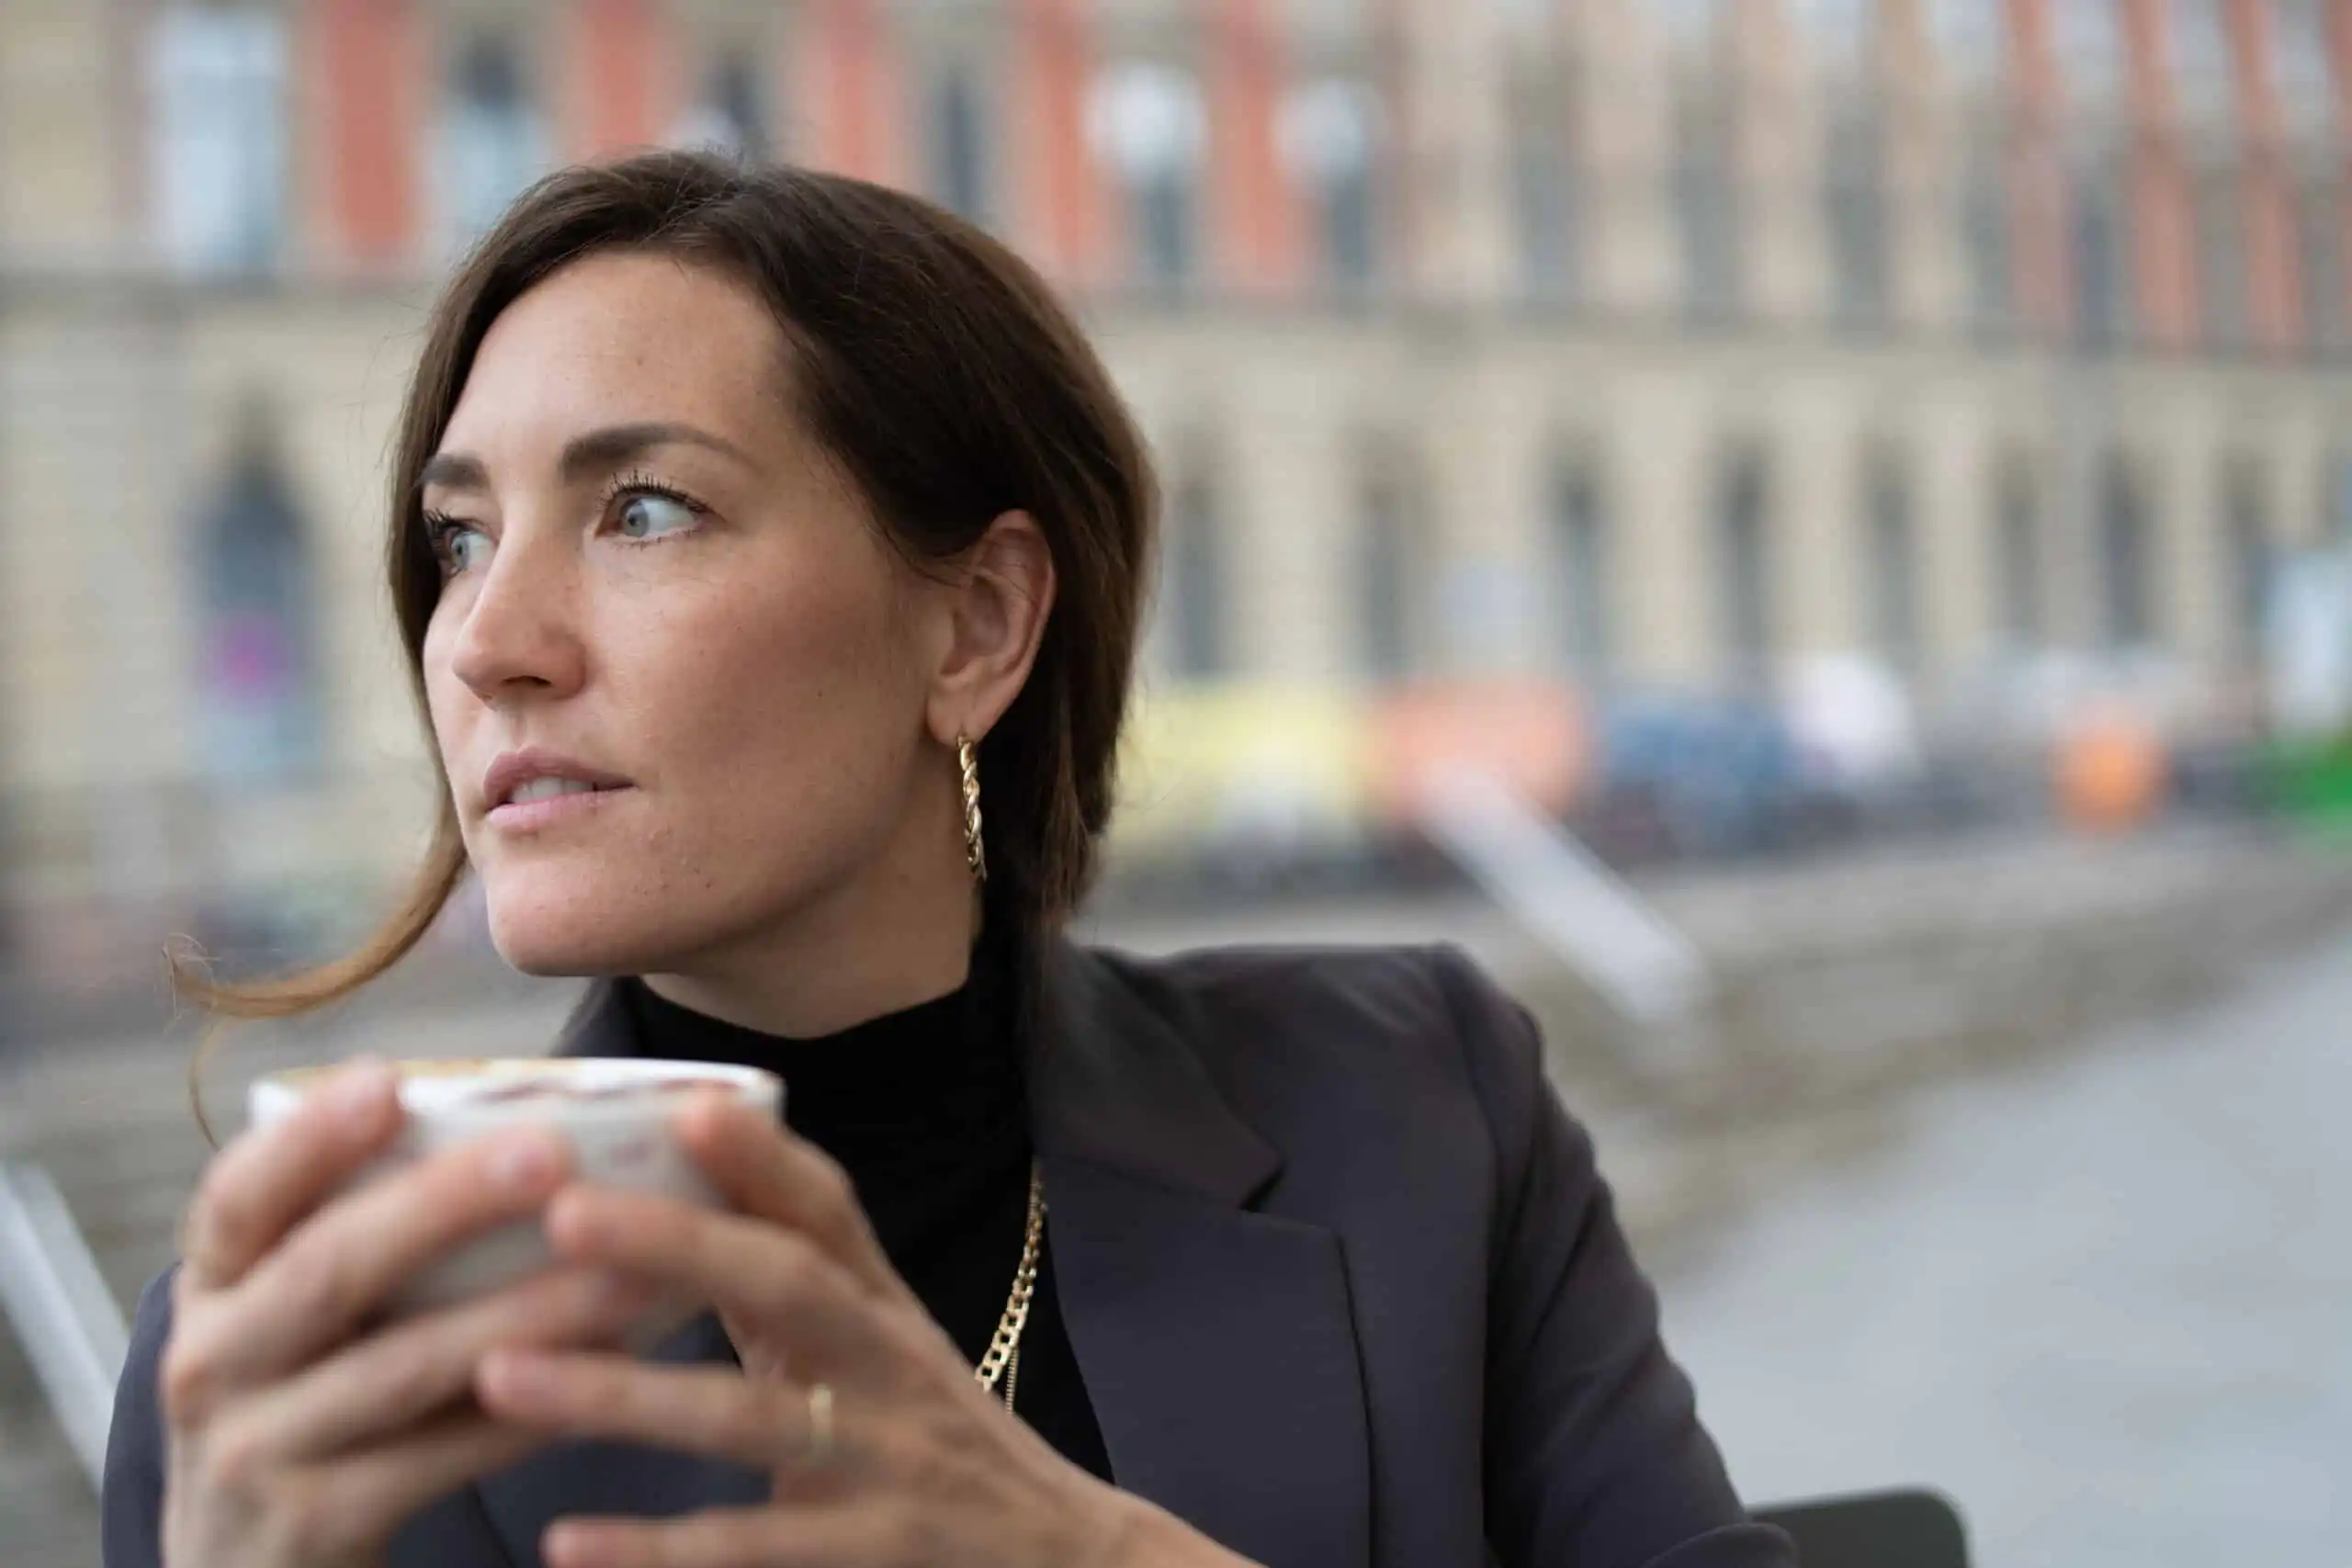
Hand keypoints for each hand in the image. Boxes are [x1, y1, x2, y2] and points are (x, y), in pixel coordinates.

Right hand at [159, 1059, 657, 1567]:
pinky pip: (443, 1456)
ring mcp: (255, 1453)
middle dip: (443, 1205)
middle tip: (551, 1149)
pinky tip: (615, 1366)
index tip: (389, 1079)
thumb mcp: (287, 1320)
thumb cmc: (301, 1403)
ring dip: (526, 1312)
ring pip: (405, 1368)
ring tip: (630, 1268)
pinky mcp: (317, 1525)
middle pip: (328, 1270)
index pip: (238, 1199)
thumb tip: (518, 1120)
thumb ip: (352, 1233)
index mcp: (213, 1287)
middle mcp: (211, 1364)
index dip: (309, 1140)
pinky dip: (534, 1408)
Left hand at [473, 1097, 1258, 1567]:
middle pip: (790, 1285)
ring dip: (623, 1394)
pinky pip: (753, 1549)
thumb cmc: (933, 1444)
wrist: (1064, 1560)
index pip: (827, 1210)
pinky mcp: (875, 1554)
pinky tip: (566, 1545)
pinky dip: (656, 1548)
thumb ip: (791, 1280)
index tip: (683, 1102)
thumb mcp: (878, 1349)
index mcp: (881, 1308)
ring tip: (503, 1373)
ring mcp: (886, 1461)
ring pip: (749, 1416)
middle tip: (561, 1212)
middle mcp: (890, 1366)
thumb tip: (678, 1176)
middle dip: (677, 1243)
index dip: (761, 1156)